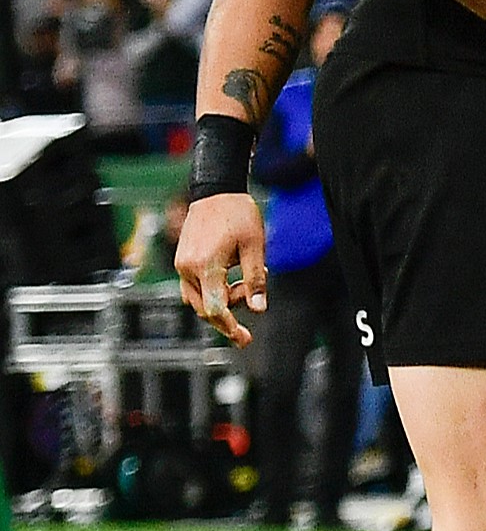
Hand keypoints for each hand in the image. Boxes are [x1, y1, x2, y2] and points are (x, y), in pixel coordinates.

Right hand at [174, 193, 267, 346]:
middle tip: (250, 322)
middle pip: (205, 308)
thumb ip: (256, 279)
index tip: (244, 339)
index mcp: (205, 265)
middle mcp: (187, 268)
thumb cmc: (238, 215)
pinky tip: (233, 281)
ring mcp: (181, 264)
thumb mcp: (255, 247)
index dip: (229, 327)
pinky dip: (212, 292)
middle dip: (227, 317)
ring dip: (221, 303)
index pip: (215, 308)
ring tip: (246, 285)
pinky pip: (195, 287)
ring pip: (198, 300)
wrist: (216, 191)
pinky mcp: (182, 261)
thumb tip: (258, 309)